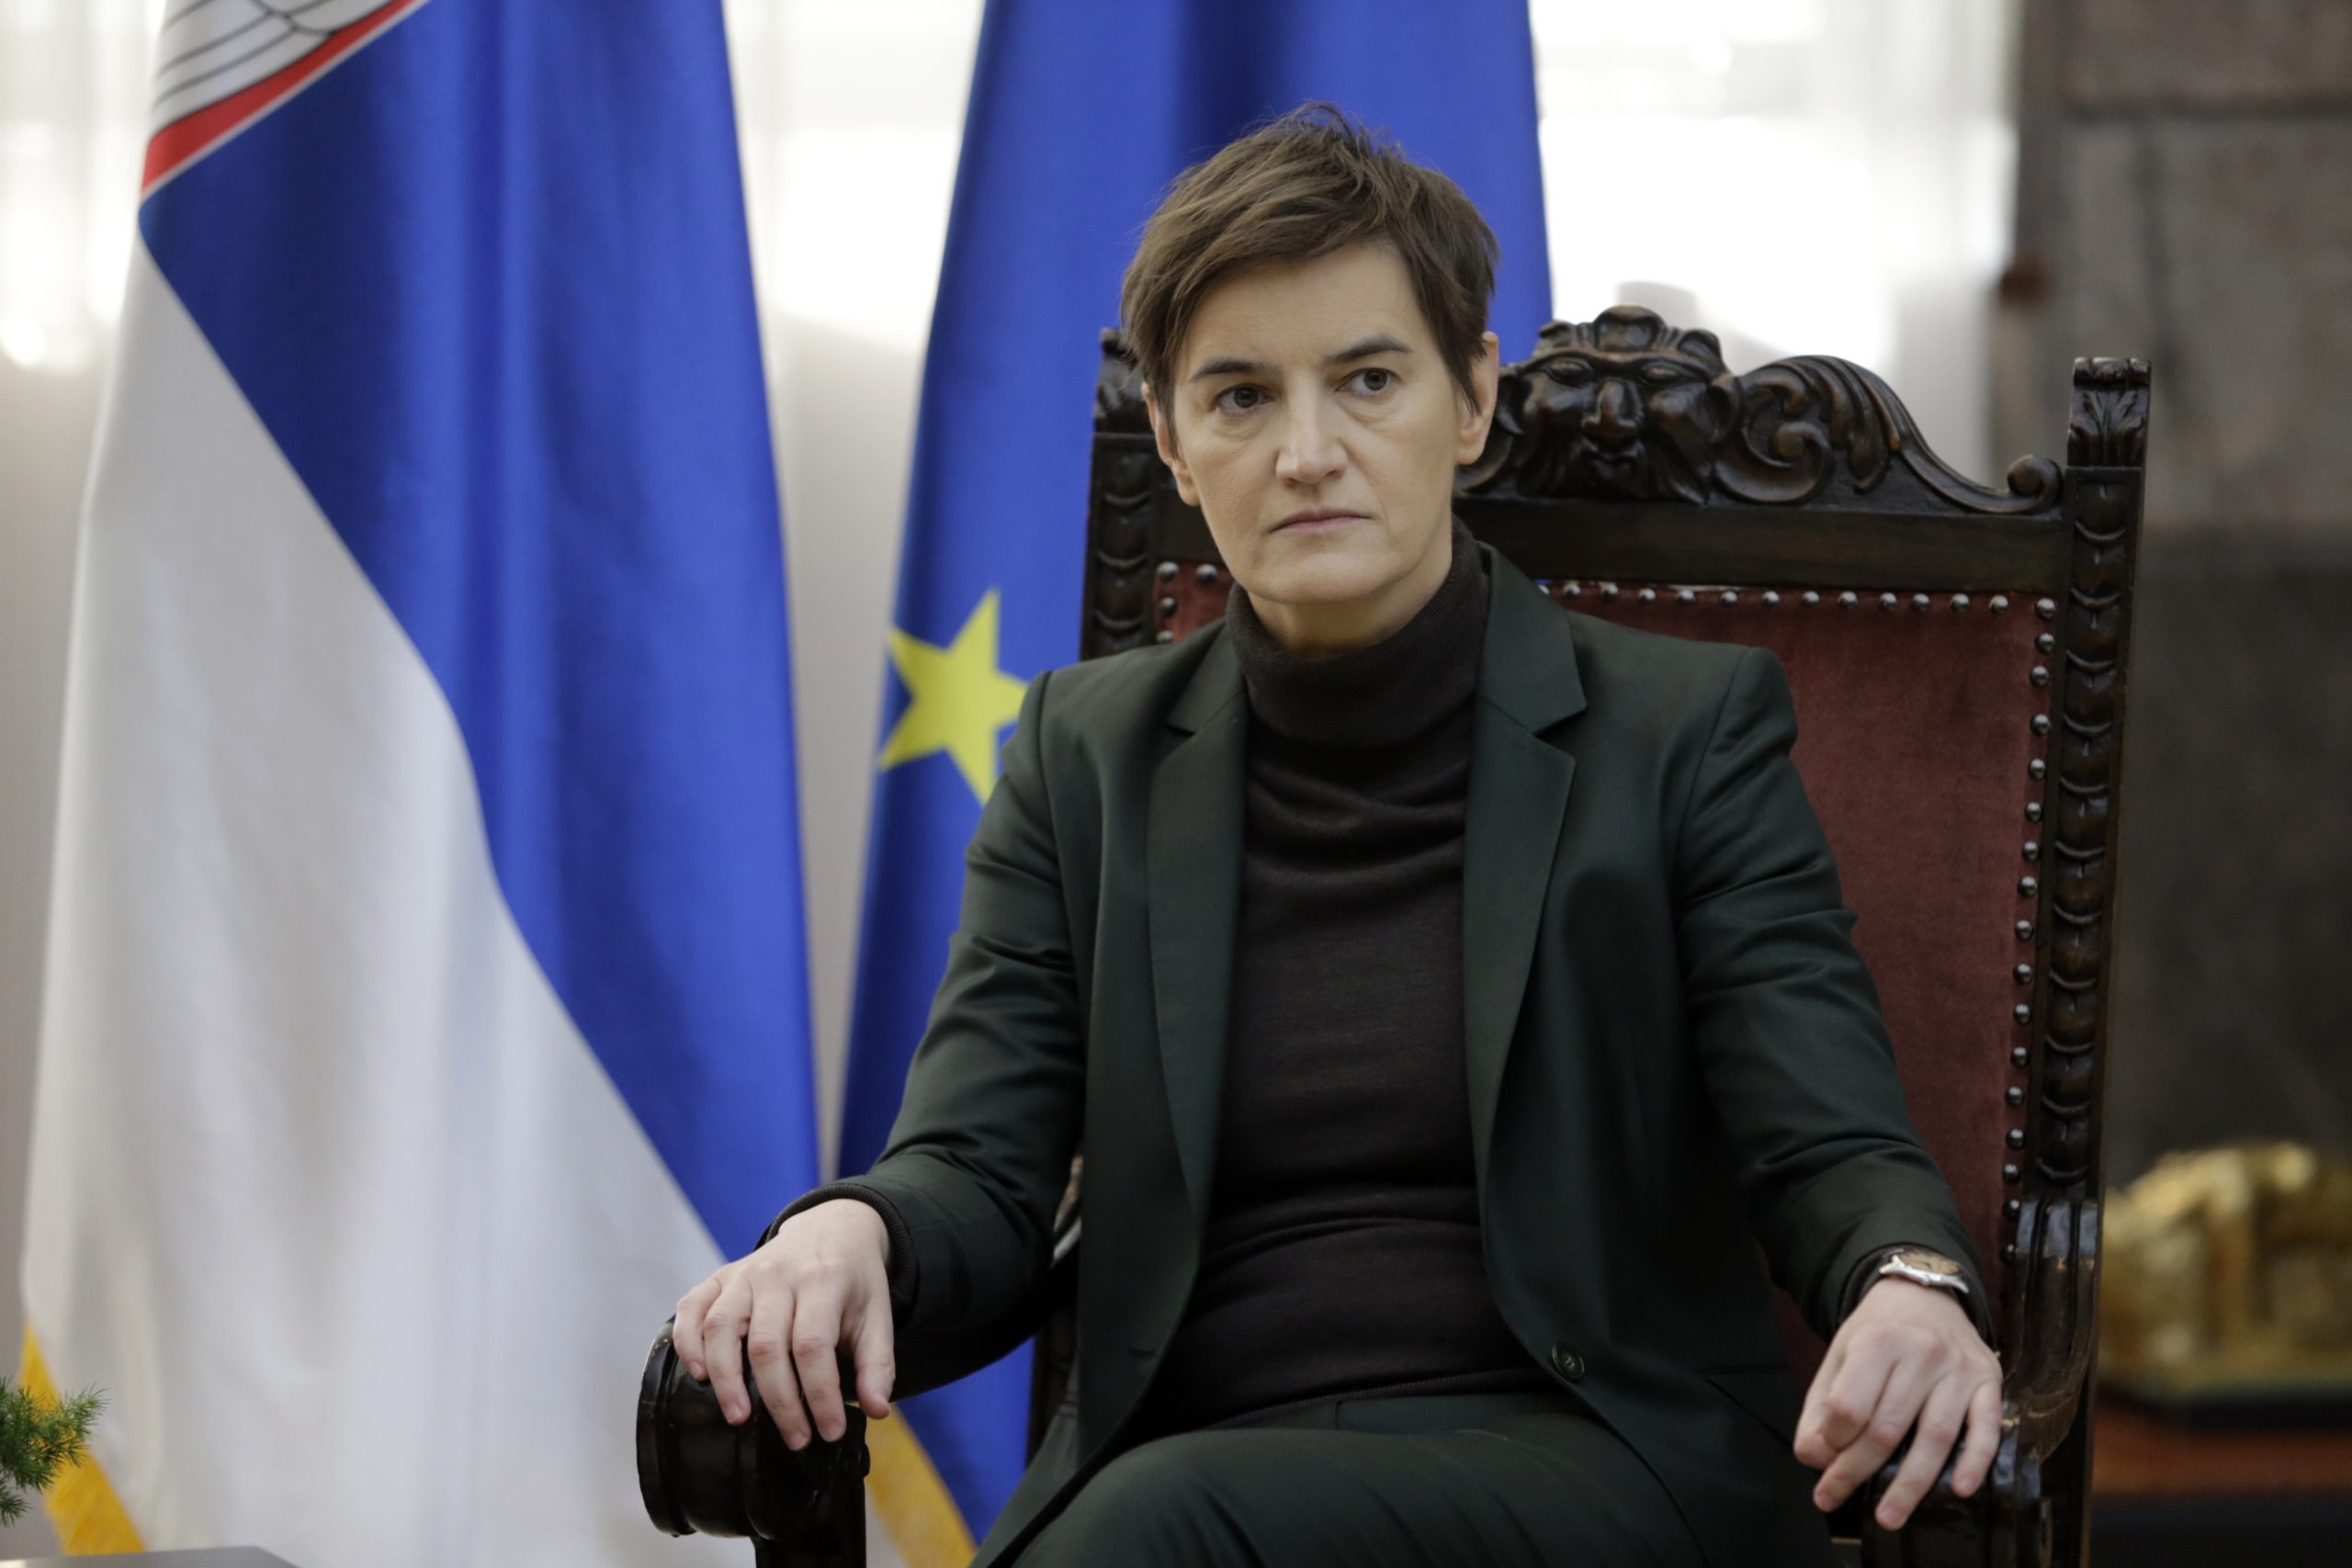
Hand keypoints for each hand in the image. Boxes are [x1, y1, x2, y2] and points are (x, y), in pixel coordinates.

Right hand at [671, 1198, 896, 1448]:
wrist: (832, 1228)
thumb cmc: (854, 1281)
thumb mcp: (877, 1315)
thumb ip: (877, 1363)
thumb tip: (877, 1410)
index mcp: (823, 1281)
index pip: (813, 1346)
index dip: (819, 1395)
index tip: (829, 1430)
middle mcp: (778, 1275)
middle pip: (766, 1344)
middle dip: (779, 1400)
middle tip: (795, 1438)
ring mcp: (744, 1273)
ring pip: (721, 1326)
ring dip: (726, 1377)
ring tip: (739, 1417)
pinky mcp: (721, 1276)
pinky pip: (692, 1306)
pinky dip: (687, 1341)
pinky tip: (699, 1374)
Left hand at [1793, 1278, 2001, 1529]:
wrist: (1923, 1294)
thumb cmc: (1876, 1334)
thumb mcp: (1838, 1357)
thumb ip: (1820, 1408)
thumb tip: (1814, 1459)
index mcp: (1876, 1341)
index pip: (1850, 1405)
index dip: (1834, 1440)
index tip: (1823, 1460)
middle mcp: (1921, 1352)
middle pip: (1889, 1427)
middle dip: (1858, 1471)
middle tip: (1834, 1499)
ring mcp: (1959, 1368)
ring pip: (1937, 1435)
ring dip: (1911, 1484)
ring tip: (1890, 1517)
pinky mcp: (1989, 1381)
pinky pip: (1987, 1427)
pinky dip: (1976, 1461)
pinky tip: (1959, 1489)